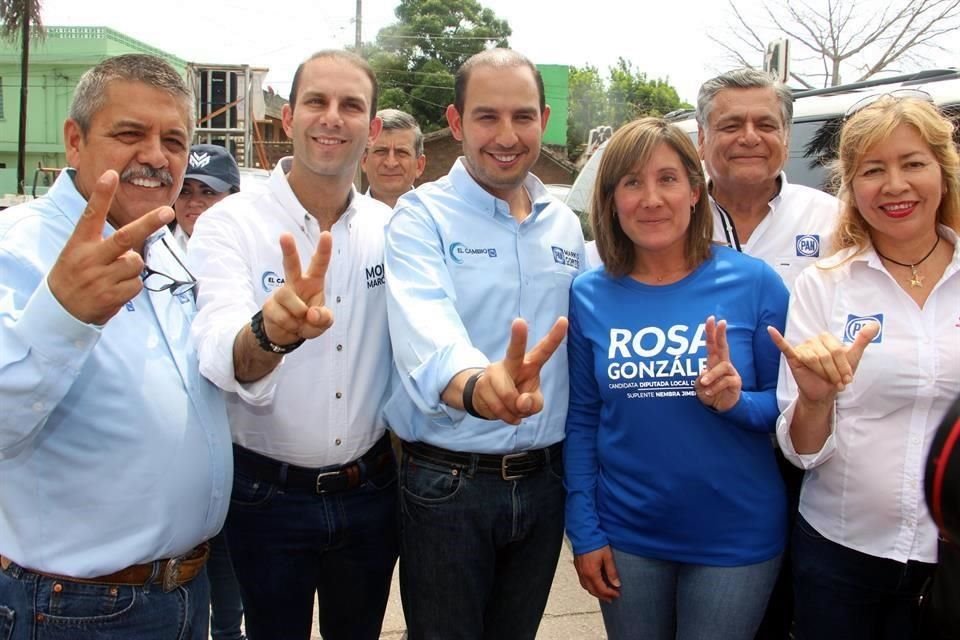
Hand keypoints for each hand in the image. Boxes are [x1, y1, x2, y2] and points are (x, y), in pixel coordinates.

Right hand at [47, 170, 174, 324]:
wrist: (59, 311)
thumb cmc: (75, 275)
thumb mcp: (77, 252)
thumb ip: (102, 243)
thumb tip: (136, 241)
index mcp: (79, 243)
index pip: (91, 214)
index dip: (102, 194)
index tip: (111, 174)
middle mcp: (90, 258)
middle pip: (124, 237)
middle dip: (148, 223)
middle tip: (167, 211)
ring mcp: (100, 278)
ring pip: (136, 263)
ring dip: (132, 268)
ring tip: (113, 276)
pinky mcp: (110, 296)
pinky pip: (136, 284)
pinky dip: (131, 286)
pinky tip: (114, 290)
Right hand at [261, 231, 333, 344]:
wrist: (287, 336)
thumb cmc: (308, 322)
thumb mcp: (323, 323)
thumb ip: (324, 318)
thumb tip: (311, 313)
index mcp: (313, 282)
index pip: (319, 264)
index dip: (324, 250)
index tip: (326, 234)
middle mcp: (296, 283)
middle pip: (291, 264)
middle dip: (288, 250)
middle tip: (285, 235)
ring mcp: (281, 293)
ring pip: (288, 297)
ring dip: (298, 314)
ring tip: (299, 322)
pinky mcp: (269, 305)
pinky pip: (282, 315)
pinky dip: (290, 326)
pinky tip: (289, 326)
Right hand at [471, 317, 567, 424]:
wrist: (488, 400)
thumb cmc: (517, 396)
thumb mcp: (534, 402)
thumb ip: (534, 403)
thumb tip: (521, 402)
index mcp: (530, 363)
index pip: (544, 349)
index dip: (555, 336)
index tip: (564, 320)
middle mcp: (512, 362)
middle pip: (515, 351)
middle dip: (518, 337)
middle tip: (520, 321)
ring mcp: (494, 372)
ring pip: (509, 397)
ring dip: (514, 411)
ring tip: (513, 408)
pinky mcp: (482, 384)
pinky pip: (499, 408)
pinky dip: (506, 416)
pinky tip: (505, 412)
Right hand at [573, 546, 620, 601]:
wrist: (584, 533)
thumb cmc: (595, 542)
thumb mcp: (608, 557)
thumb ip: (612, 572)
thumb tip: (616, 584)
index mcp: (592, 573)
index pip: (602, 589)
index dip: (610, 593)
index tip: (617, 594)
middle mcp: (584, 574)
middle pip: (593, 591)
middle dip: (603, 596)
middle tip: (611, 598)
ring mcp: (580, 571)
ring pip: (587, 587)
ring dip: (596, 592)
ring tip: (603, 594)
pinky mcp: (578, 567)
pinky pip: (583, 581)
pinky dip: (589, 586)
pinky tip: (594, 584)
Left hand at [695, 315, 741, 411]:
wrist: (720, 407)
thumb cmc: (709, 392)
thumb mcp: (700, 384)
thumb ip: (702, 377)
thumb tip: (706, 371)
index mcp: (713, 361)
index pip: (712, 344)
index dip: (711, 332)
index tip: (711, 319)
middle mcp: (723, 364)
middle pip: (723, 346)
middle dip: (721, 334)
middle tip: (722, 322)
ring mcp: (731, 372)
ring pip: (723, 367)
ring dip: (711, 375)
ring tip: (704, 383)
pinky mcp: (736, 383)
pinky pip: (726, 381)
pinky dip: (715, 387)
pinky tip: (709, 393)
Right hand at [767, 322, 878, 402]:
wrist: (824, 392)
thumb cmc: (837, 373)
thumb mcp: (853, 357)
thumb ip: (862, 340)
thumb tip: (875, 324)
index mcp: (826, 338)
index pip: (836, 350)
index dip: (843, 366)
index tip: (847, 379)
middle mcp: (813, 340)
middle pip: (825, 355)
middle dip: (834, 372)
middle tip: (837, 383)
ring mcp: (802, 348)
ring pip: (814, 360)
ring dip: (822, 374)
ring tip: (826, 381)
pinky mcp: (793, 357)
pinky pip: (785, 347)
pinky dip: (777, 339)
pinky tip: (770, 330)